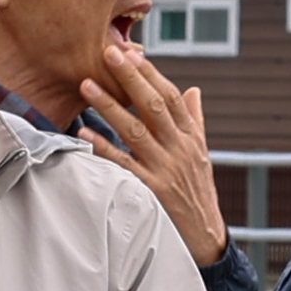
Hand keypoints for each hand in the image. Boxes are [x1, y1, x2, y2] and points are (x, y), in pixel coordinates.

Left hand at [84, 41, 231, 268]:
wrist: (206, 238)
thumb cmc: (199, 193)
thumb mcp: (203, 155)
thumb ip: (195, 121)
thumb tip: (194, 90)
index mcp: (192, 138)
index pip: (172, 97)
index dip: (151, 74)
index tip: (131, 53)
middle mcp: (181, 150)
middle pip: (154, 107)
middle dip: (131, 78)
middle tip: (108, 53)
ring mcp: (166, 170)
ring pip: (136, 131)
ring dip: (110, 107)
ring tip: (87, 85)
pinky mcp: (152, 191)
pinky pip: (124, 165)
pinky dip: (104, 148)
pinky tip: (84, 134)